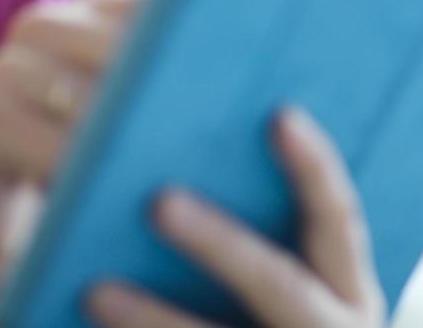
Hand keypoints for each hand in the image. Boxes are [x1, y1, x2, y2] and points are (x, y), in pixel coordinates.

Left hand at [85, 106, 386, 327]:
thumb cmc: (271, 313)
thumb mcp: (294, 283)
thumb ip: (264, 222)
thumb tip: (183, 146)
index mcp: (349, 294)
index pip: (338, 221)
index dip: (314, 169)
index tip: (278, 115)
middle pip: (279, 286)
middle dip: (220, 246)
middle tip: (159, 201)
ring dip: (155, 319)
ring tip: (94, 291)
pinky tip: (73, 319)